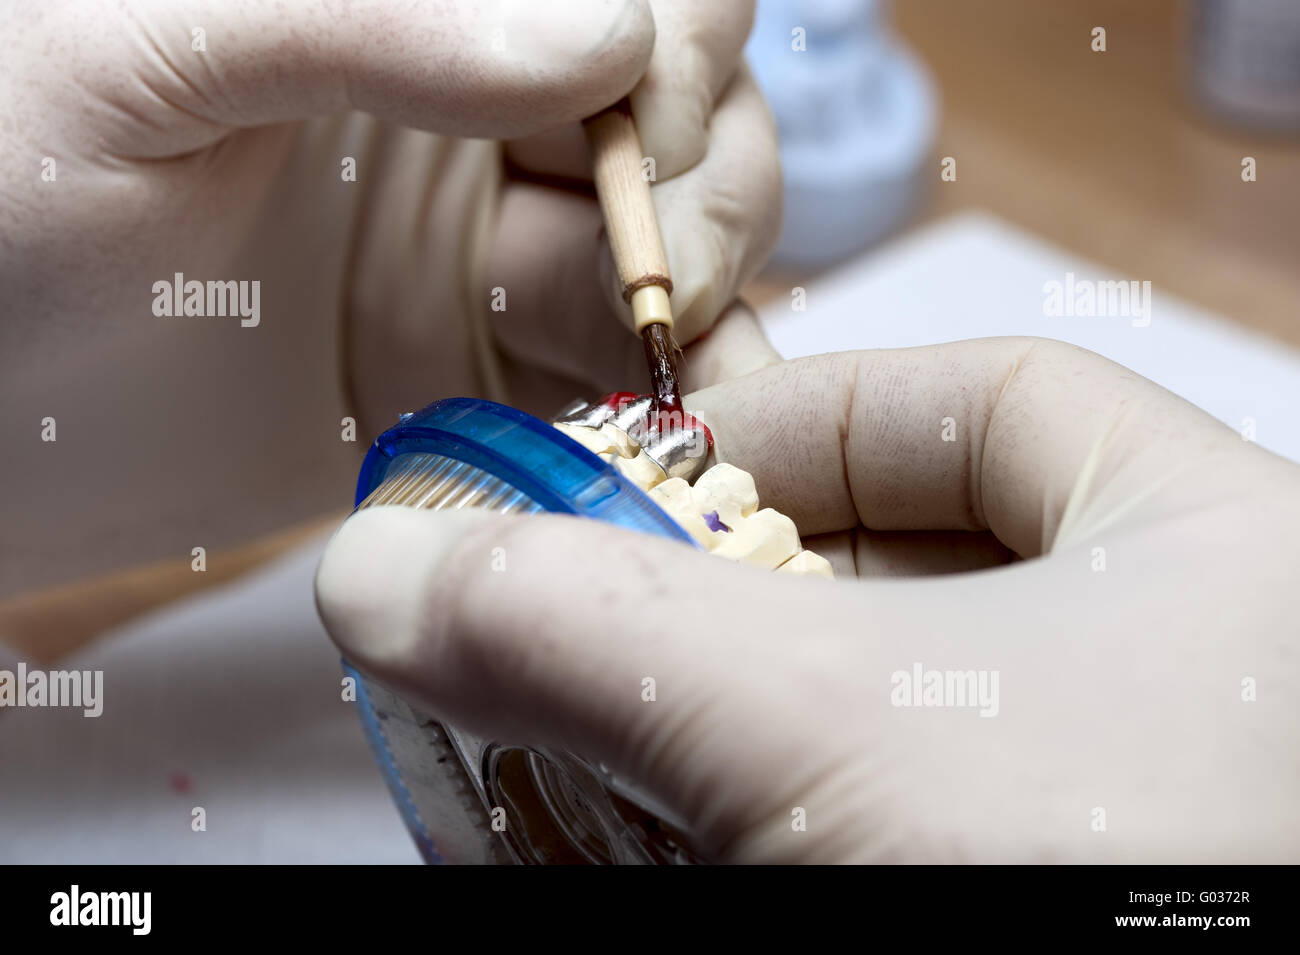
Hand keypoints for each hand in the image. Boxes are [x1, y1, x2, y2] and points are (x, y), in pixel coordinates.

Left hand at [0, 0, 779, 592]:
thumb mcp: (141, 62)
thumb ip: (368, 20)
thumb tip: (609, 37)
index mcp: (409, 6)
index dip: (676, 47)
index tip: (645, 137)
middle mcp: (475, 108)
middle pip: (695, 104)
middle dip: (704, 184)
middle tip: (646, 276)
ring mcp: (496, 239)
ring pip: (692, 231)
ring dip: (706, 292)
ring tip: (631, 361)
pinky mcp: (498, 361)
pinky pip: (637, 364)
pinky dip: (689, 393)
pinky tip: (686, 423)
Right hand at [316, 336, 1299, 861]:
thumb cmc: (1090, 880)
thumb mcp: (822, 729)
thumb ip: (592, 629)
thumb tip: (380, 571)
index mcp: (1211, 540)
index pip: (988, 401)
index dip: (800, 415)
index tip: (648, 473)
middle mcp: (1198, 662)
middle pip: (918, 557)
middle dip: (727, 588)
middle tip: (586, 613)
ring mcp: (1140, 792)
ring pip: (892, 710)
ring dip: (726, 722)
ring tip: (589, 738)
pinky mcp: (1066, 882)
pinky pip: (897, 816)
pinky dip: (764, 815)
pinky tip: (656, 843)